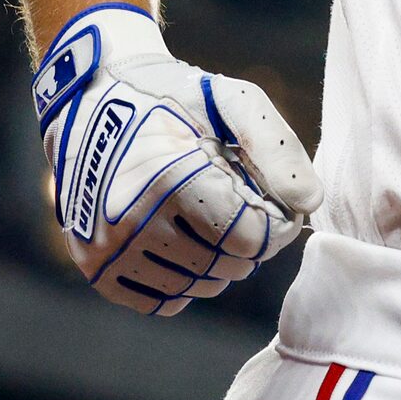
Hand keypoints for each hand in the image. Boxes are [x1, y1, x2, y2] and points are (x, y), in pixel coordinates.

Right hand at [31, 4, 322, 315]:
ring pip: (195, 288)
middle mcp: (130, 219)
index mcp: (168, 177)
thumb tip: (309, 202)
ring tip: (213, 221)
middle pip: (225, 267)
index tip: (274, 203)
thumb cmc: (174, 98)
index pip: (248, 238)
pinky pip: (158, 301)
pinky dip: (183, 282)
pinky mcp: (93, 263)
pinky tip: (186, 245)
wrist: (91, 100)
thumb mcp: (234, 101)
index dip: (275, 225)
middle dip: (249, 243)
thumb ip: (277, 149)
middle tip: (244, 208)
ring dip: (219, 264)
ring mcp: (105, 246)